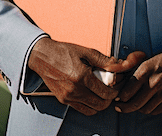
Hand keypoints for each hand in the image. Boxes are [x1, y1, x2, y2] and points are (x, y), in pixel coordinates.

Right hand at [27, 37, 144, 114]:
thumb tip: (119, 64)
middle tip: (112, 89)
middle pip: (101, 104)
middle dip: (110, 98)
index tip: (117, 85)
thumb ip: (103, 60)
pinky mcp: (63, 100)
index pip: (106, 92)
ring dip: (100, 103)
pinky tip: (91, 95)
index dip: (116, 90)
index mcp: (82, 76)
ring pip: (92, 110)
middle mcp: (75, 90)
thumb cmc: (62, 52)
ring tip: (102, 92)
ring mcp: (68, 97)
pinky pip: (82, 109)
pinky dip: (90, 106)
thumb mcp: (85, 51)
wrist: (42, 56)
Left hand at [113, 43, 161, 114]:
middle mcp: (155, 82)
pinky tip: (146, 105)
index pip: (128, 90)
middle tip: (120, 107)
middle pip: (135, 103)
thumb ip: (135, 73)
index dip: (120, 97)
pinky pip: (156, 111)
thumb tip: (122, 86)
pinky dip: (149, 110)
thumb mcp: (148, 61)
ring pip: (144, 109)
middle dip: (124, 107)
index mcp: (147, 70)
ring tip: (134, 106)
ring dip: (137, 109)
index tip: (117, 99)